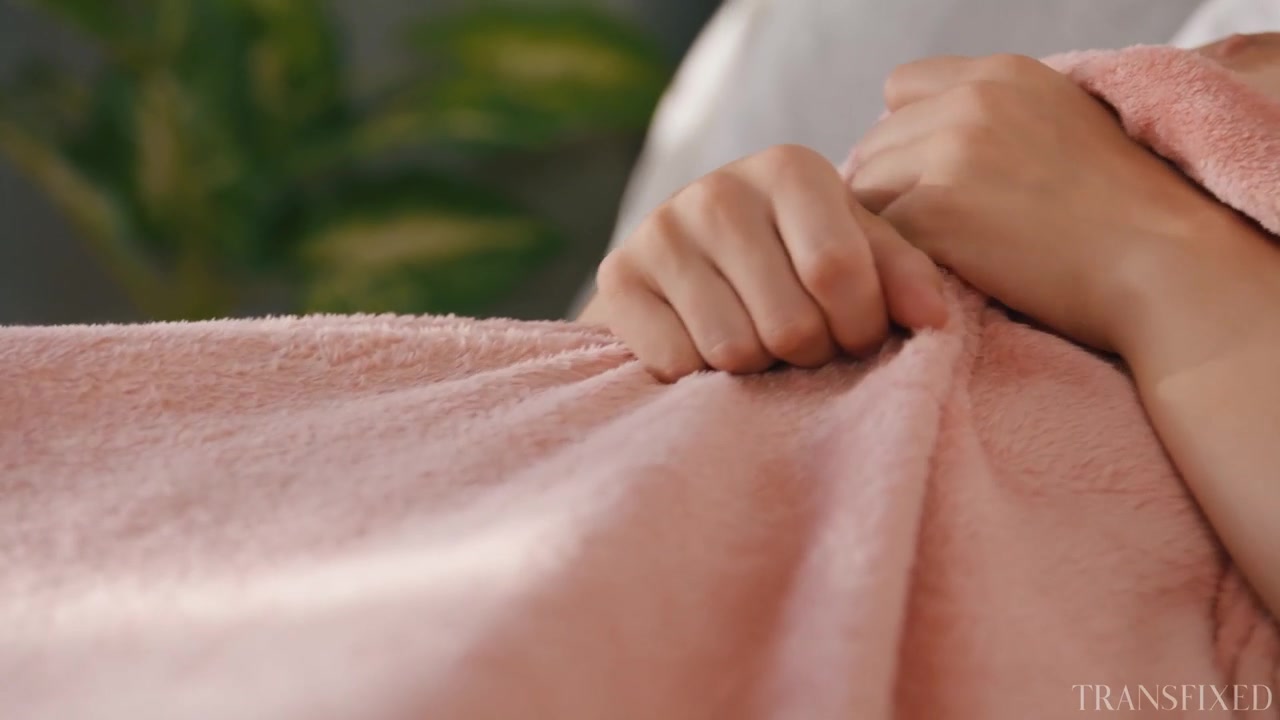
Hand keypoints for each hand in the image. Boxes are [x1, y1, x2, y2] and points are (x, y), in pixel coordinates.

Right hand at [583, 144, 947, 381]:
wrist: (689, 259)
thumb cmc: (793, 255)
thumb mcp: (857, 248)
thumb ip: (903, 275)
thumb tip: (932, 319)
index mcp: (789, 168)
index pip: (837, 271)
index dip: (861, 326)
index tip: (862, 336)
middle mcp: (719, 189)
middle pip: (789, 323)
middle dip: (813, 354)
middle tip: (808, 346)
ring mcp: (661, 230)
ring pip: (735, 351)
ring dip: (759, 369)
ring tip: (762, 345)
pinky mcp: (619, 275)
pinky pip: (680, 364)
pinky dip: (703, 377)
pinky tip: (709, 346)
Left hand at [849, 54, 1238, 352]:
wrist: (1163, 265)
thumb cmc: (1122, 213)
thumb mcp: (1063, 124)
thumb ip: (995, 117)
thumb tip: (919, 139)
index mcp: (1001, 73)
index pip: (900, 88)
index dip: (906, 136)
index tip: (930, 179)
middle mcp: (970, 101)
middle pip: (874, 144)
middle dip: (891, 187)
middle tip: (928, 234)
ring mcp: (948, 153)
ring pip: (865, 190)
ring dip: (887, 226)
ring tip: (929, 258)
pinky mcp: (935, 211)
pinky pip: (879, 235)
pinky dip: (896, 261)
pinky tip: (931, 278)